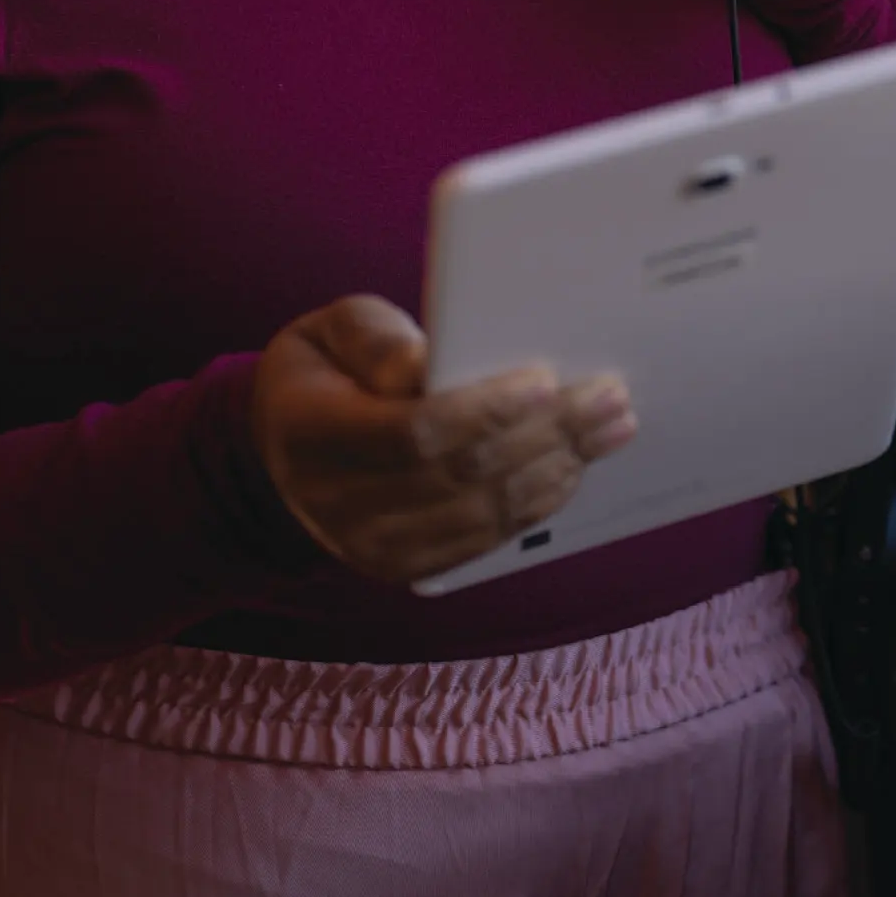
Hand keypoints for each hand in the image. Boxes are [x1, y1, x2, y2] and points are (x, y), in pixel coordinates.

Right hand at [251, 296, 634, 584]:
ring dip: (557, 469)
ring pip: (483, 514)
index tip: (544, 379)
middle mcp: (338, 504)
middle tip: (607, 395)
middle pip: (462, 476)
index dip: (483, 411)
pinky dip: (538, 503)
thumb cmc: (325, 371)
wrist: (285, 453)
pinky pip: (484, 541)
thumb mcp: (333, 330)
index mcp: (313, 433)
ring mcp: (372, 547)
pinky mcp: (405, 566)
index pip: (411, 434)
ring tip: (610, 426)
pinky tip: (574, 466)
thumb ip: (377, 341)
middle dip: (545, 434)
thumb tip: (429, 365)